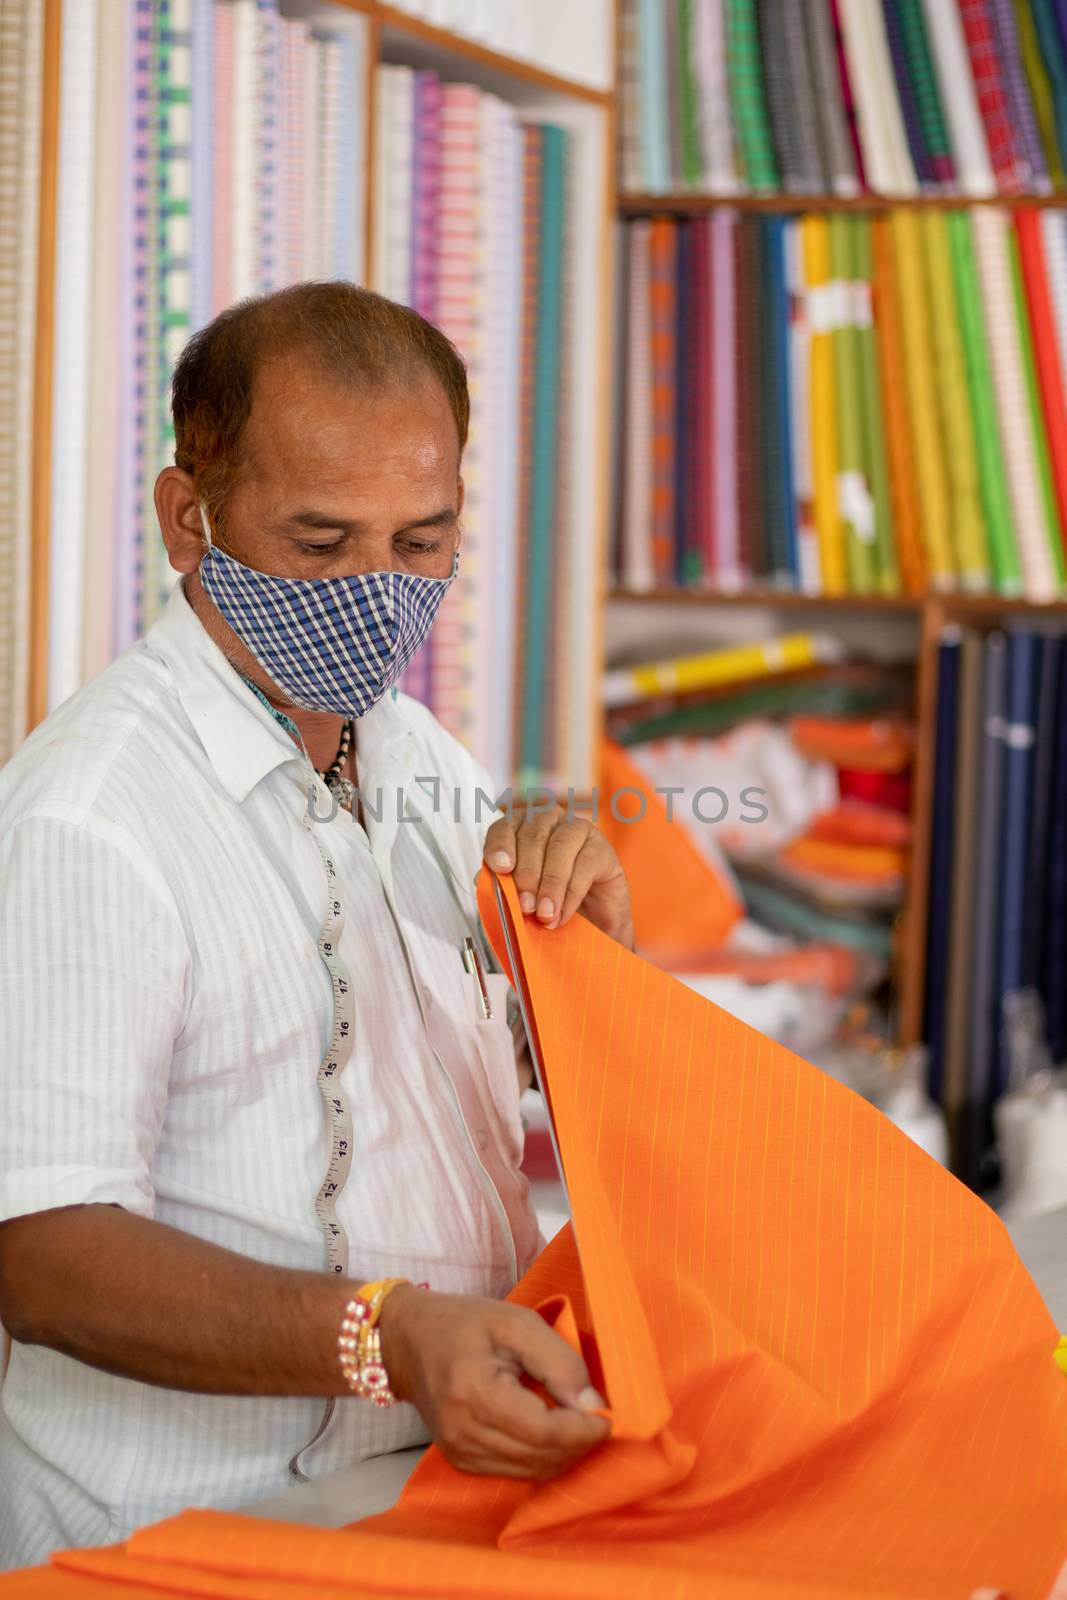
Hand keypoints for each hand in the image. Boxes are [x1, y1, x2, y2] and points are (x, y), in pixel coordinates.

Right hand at [379, 1286, 609, 1479]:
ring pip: (531, 1471)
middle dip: (578, 1442)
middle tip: (597, 1415)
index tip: (606, 1414)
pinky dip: (542, 1457)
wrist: (409, 1341)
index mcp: (474, 1392)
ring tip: (578, 1422)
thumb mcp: (517, 1322)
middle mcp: (463, 1432)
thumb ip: (558, 1361)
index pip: (542, 1431)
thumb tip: (593, 1404)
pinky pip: (515, 1471)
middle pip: (539, 1457)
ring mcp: (459, 1452)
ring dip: (564, 1453)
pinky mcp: (461, 1461)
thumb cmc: (465, 1323)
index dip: (582, 1429)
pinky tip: (551, 1431)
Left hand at [484, 806, 634, 948]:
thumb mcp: (521, 896)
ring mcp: (577, 829)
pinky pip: (585, 864)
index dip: (500, 846)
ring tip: (545, 914)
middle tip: (524, 906)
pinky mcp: (602, 848)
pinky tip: (563, 913)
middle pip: (532, 837)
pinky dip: (571, 893)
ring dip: (550, 884)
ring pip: (559, 847)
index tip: (499, 867)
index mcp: (520, 827)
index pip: (504, 828)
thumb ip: (502, 886)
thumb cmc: (551, 904)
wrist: (592, 923)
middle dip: (526, 874)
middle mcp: (548, 820)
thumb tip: (482, 879)